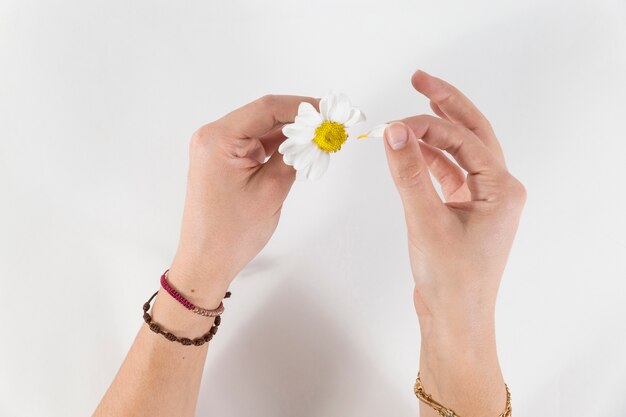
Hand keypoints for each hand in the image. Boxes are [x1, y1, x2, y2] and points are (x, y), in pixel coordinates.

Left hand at [168, 95, 316, 299]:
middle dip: (300, 120)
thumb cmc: (232, 232)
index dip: (303, 106)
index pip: (267, 108)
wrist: (207, 261)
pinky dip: (280, 146)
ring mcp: (218, 149)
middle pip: (264, 116)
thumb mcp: (271, 189)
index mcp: (218, 139)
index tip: (330, 112)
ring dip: (292, 134)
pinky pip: (257, 144)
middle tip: (332, 126)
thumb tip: (316, 134)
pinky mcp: (225, 161)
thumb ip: (294, 155)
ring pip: (263, 130)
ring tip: (322, 139)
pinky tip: (303, 150)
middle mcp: (213, 137)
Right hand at [383, 70, 525, 414]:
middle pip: (472, 134)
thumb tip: (393, 131)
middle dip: (446, 106)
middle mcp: (498, 190)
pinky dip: (429, 161)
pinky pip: (449, 175)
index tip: (393, 124)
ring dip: (434, 135)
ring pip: (460, 153)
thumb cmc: (450, 278)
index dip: (428, 126)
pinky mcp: (465, 212)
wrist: (454, 319)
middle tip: (419, 79)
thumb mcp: (426, 220)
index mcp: (502, 189)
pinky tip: (410, 152)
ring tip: (408, 115)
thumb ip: (409, 172)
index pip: (464, 140)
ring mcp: (482, 201)